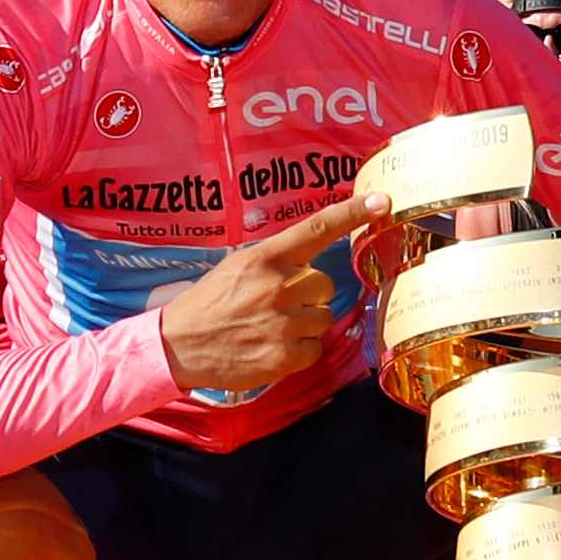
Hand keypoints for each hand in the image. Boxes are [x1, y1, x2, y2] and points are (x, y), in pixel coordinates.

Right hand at [155, 193, 374, 395]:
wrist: (179, 345)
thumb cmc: (210, 303)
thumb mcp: (238, 266)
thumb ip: (275, 260)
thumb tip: (312, 261)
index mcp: (265, 258)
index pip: (316, 228)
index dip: (351, 213)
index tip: (381, 202)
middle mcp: (278, 287)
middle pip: (325, 285)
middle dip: (309, 295)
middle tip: (277, 304)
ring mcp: (284, 323)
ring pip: (323, 318)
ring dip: (305, 324)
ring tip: (271, 327)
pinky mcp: (285, 357)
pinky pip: (316, 349)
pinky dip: (300, 351)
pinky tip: (273, 347)